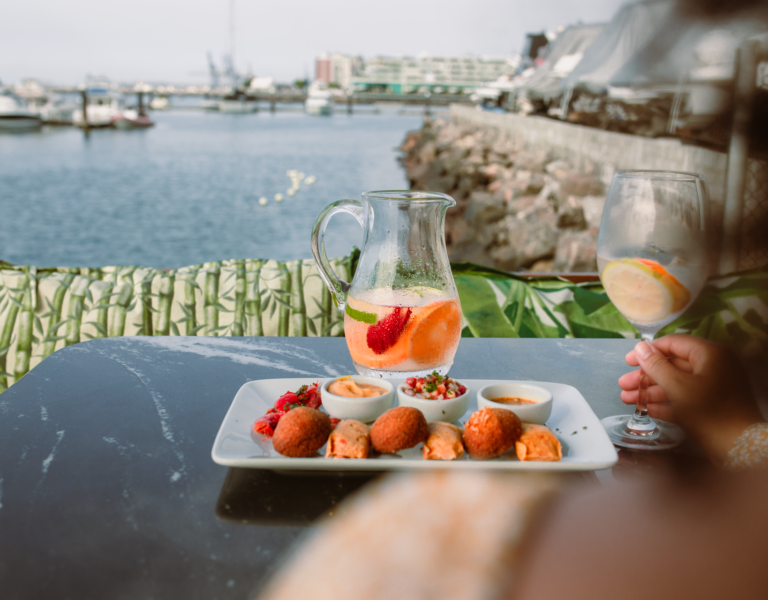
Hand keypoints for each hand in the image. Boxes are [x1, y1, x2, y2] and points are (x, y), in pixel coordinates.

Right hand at [618, 334, 763, 463]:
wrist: (742, 448)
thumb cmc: (711, 413)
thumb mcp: (677, 386)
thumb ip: (656, 365)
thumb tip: (640, 347)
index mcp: (710, 354)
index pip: (673, 343)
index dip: (648, 352)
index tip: (628, 361)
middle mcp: (714, 366)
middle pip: (673, 365)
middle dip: (646, 376)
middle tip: (624, 384)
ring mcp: (715, 387)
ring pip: (677, 383)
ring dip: (652, 391)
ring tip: (628, 400)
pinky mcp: (714, 405)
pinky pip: (686, 398)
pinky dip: (667, 403)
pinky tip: (648, 411)